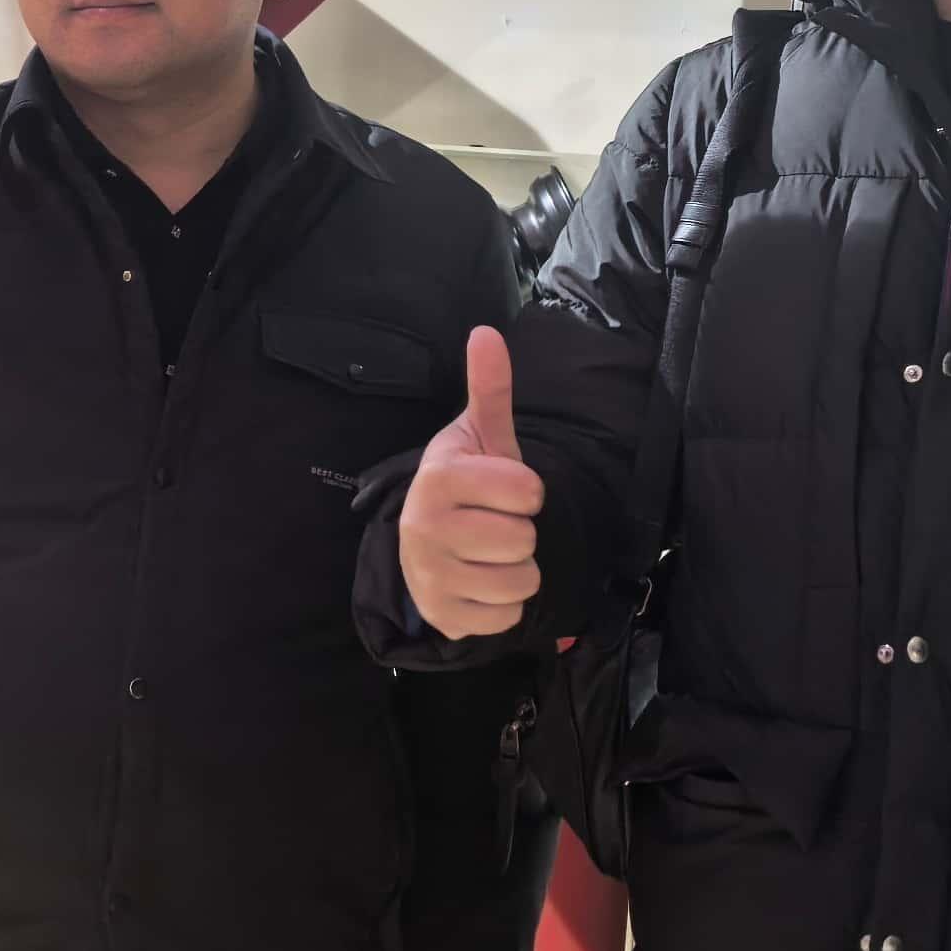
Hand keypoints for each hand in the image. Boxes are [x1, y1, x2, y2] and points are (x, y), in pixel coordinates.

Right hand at [397, 326, 543, 639]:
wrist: (423, 542)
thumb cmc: (464, 485)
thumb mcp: (478, 436)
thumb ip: (489, 388)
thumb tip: (486, 332)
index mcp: (439, 478)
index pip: (527, 491)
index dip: (526, 491)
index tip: (503, 490)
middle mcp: (426, 528)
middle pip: (524, 540)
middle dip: (521, 533)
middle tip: (493, 524)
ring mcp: (430, 576)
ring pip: (520, 582)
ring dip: (517, 570)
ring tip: (490, 554)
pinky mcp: (442, 616)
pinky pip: (507, 617)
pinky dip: (504, 605)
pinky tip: (481, 583)